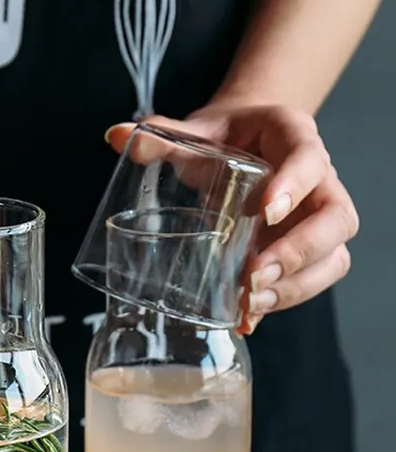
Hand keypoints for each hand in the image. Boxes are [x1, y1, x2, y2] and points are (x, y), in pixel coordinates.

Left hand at [105, 104, 358, 333]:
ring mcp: (314, 219)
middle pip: (335, 218)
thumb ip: (162, 136)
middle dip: (298, 252)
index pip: (309, 158)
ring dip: (296, 285)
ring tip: (252, 304)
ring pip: (331, 256)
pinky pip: (310, 279)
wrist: (243, 144)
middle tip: (254, 276)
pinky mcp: (303, 250)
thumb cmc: (226, 139)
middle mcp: (319, 180)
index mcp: (293, 138)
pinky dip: (282, 301)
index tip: (265, 210)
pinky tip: (248, 318)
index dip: (294, 184)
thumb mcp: (196, 133)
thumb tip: (116, 135)